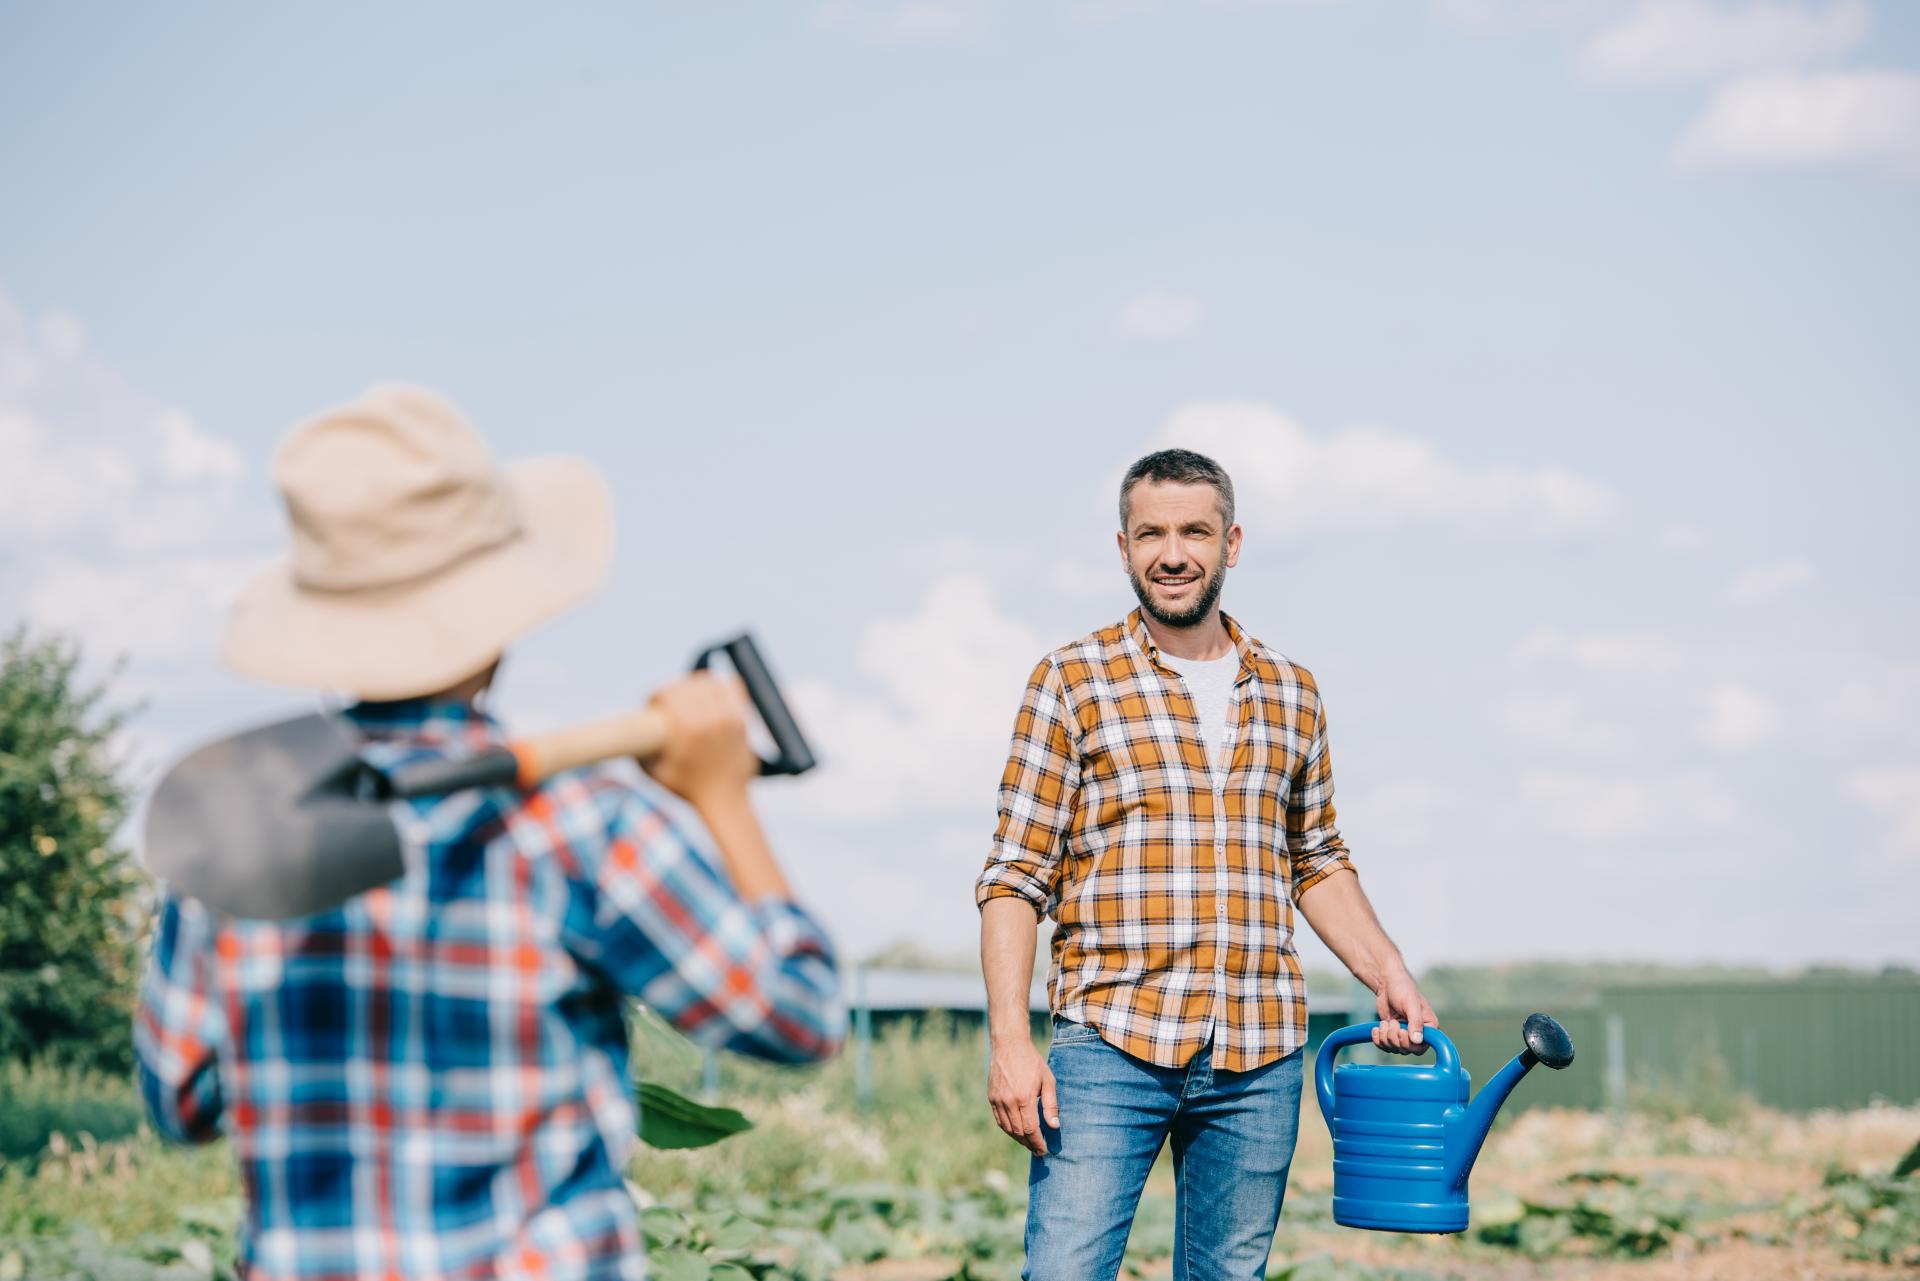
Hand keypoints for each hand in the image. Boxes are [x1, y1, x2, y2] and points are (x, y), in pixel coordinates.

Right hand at [642, 672, 758, 809]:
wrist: (724, 799)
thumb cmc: (685, 787)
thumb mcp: (652, 770)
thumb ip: (637, 747)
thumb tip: (629, 722)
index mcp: (687, 730)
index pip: (668, 693)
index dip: (657, 697)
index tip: (655, 708)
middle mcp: (710, 720)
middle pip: (686, 686)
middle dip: (673, 693)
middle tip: (669, 706)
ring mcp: (729, 718)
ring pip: (708, 683)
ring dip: (694, 687)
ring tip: (688, 700)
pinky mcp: (742, 719)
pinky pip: (732, 687)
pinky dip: (719, 688)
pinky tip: (710, 697)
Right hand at [987, 1037, 1058, 1155]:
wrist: (1009, 1045)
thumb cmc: (1032, 1062)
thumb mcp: (1047, 1081)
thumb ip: (1051, 1105)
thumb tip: (1054, 1126)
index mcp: (1024, 1098)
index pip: (1031, 1129)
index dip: (1038, 1143)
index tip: (1044, 1150)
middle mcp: (1008, 1101)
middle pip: (1018, 1132)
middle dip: (1029, 1144)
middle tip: (1038, 1151)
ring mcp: (997, 1100)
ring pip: (1007, 1129)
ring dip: (1018, 1139)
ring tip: (1029, 1144)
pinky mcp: (991, 1098)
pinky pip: (999, 1120)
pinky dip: (1008, 1129)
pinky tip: (1017, 1132)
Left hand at [1372, 968, 1437, 1054]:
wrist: (1387, 984)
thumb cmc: (1403, 989)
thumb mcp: (1411, 1004)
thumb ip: (1415, 1022)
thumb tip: (1417, 1041)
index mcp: (1429, 1027)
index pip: (1421, 1047)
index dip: (1409, 1044)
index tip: (1401, 1030)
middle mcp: (1418, 1033)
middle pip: (1406, 1050)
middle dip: (1394, 1038)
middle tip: (1392, 1023)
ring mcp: (1404, 1035)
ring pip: (1394, 1049)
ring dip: (1385, 1037)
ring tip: (1385, 1023)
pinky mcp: (1391, 1034)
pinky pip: (1384, 1046)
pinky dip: (1378, 1039)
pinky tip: (1376, 1028)